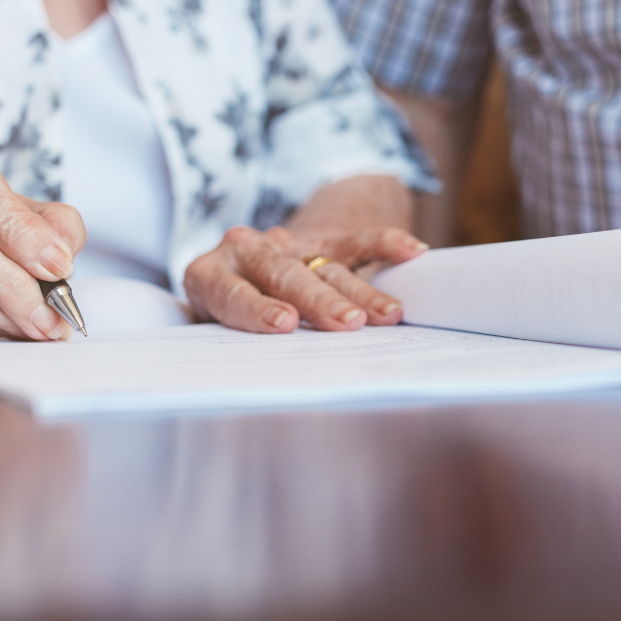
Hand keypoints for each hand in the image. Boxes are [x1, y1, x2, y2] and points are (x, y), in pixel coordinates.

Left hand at [184, 224, 429, 332]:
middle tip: (347, 324)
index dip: (256, 308)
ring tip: (388, 316)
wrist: (242, 264)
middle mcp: (245, 252)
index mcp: (209, 275)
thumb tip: (248, 381)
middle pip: (284, 274)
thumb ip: (227, 345)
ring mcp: (285, 243)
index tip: (284, 324)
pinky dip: (384, 243)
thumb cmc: (225, 315)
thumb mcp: (212, 329)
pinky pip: (355, 240)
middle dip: (318, 300)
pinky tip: (411, 251)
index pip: (232, 292)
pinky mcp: (320, 239)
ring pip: (324, 265)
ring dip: (358, 291)